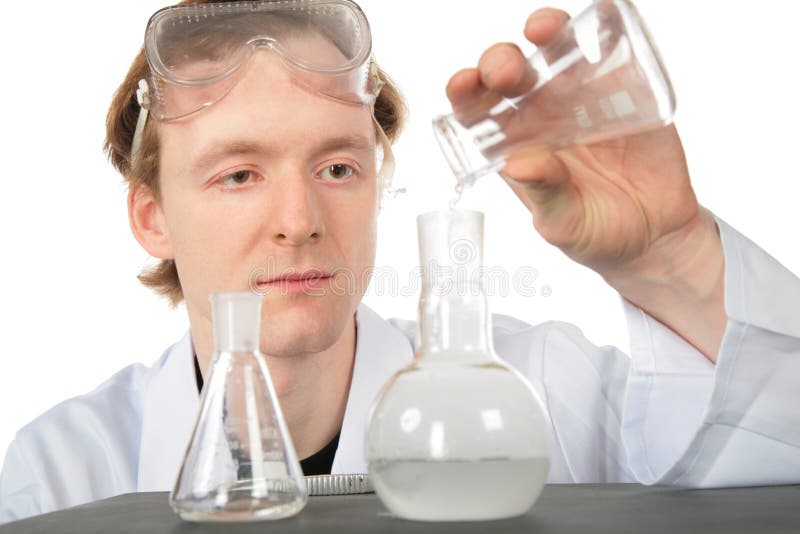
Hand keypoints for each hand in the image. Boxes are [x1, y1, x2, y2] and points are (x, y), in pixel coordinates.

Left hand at [446, 8, 725, 359]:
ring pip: (554, 51)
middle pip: (509, 73)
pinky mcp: (623, 89)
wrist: (654, 235)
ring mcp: (580, 98)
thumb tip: (518, 165)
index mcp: (512, 145)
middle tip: (506, 70)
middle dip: (500, 61)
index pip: (476, 110)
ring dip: (545, 31)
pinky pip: (608, 52)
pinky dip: (601, 29)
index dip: (465, 90)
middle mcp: (539, 115)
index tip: (463, 82)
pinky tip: (597, 18)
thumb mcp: (564, 222)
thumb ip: (544, 193)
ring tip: (543, 30)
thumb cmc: (595, 234)